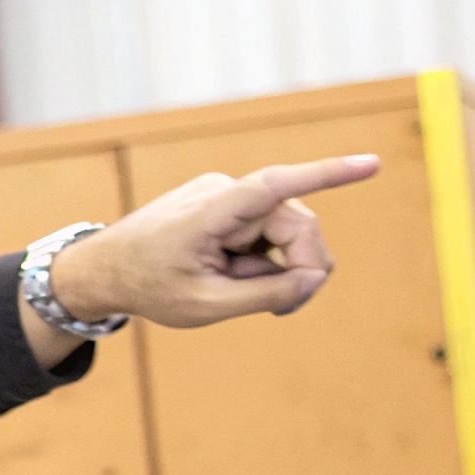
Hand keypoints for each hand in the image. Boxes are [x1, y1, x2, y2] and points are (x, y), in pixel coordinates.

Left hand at [53, 153, 380, 327]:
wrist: (104, 269)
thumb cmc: (148, 288)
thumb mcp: (206, 306)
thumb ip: (266, 296)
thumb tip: (315, 277)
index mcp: (210, 214)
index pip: (275, 186)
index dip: (326, 174)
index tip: (370, 164)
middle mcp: (223, 192)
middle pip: (297, 228)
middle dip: (299, 269)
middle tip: (282, 311)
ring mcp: (226, 194)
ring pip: (285, 233)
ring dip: (273, 269)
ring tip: (233, 289)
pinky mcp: (228, 203)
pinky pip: (266, 232)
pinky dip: (260, 261)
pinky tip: (232, 276)